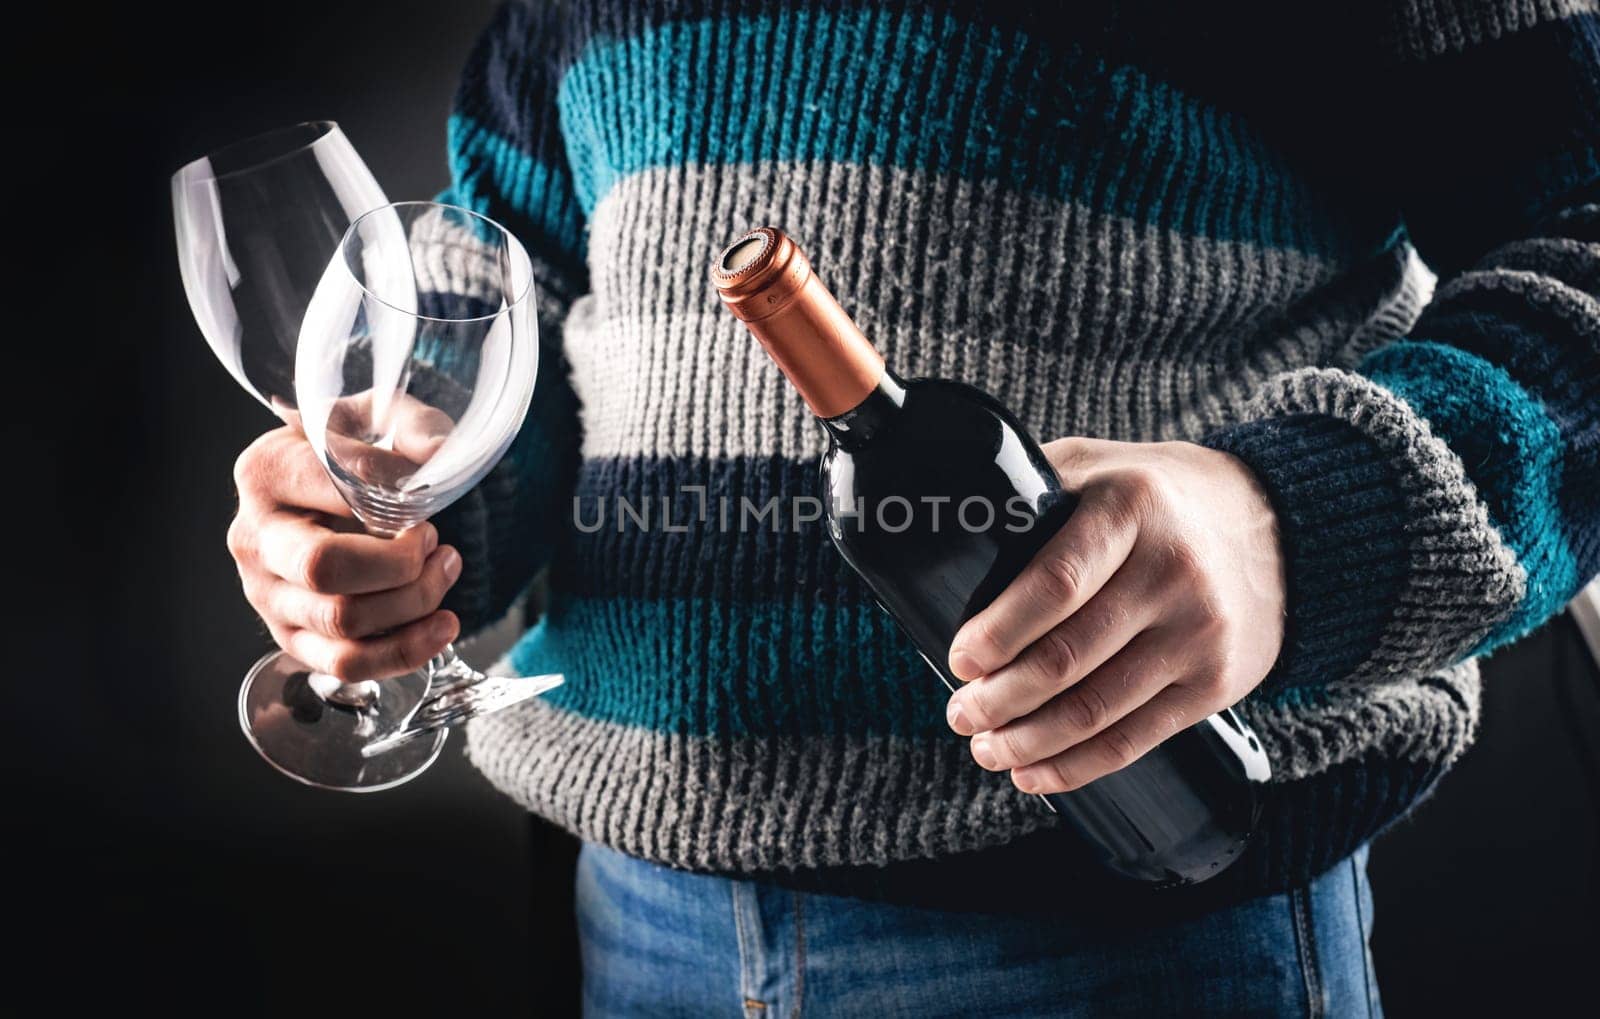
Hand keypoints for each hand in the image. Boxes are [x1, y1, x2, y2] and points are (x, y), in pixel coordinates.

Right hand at [227, 423, 461, 681]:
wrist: (333, 486)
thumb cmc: (355, 449)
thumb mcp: (380, 417)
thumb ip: (410, 426)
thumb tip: (437, 453)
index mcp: (265, 473)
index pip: (332, 492)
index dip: (393, 502)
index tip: (422, 503)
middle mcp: (254, 538)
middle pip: (324, 568)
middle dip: (401, 563)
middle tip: (433, 540)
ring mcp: (266, 594)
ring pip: (342, 621)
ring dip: (414, 601)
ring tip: (445, 568)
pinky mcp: (291, 637)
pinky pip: (346, 664)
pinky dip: (405, 652)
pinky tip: (442, 625)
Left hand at [944, 437, 1284, 794]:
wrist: (1273, 525)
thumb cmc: (1155, 498)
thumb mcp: (1096, 468)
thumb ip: (1032, 492)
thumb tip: (947, 537)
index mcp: (1129, 509)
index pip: (1056, 583)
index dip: (1000, 632)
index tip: (960, 659)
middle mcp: (1172, 571)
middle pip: (1067, 657)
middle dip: (999, 697)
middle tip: (960, 714)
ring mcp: (1199, 632)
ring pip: (1096, 708)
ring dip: (1029, 741)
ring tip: (987, 748)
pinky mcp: (1217, 682)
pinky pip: (1136, 738)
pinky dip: (1077, 765)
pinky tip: (1035, 772)